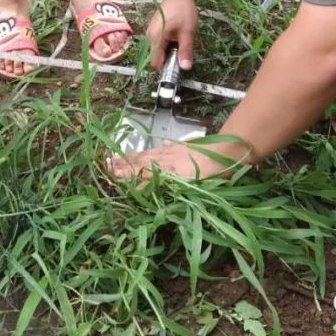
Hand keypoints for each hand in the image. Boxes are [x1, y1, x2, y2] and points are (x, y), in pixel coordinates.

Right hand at [108, 140, 248, 180]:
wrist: (230, 151)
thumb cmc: (211, 173)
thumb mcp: (185, 185)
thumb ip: (161, 185)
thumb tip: (137, 190)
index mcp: (164, 169)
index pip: (138, 172)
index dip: (124, 174)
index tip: (107, 173)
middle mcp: (166, 159)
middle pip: (140, 161)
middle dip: (123, 164)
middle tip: (106, 164)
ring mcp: (176, 152)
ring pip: (150, 153)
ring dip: (135, 156)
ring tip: (122, 156)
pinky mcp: (187, 148)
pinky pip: (167, 148)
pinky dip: (160, 148)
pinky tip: (160, 146)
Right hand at [146, 0, 198, 69]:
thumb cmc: (183, 11)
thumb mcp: (188, 32)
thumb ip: (185, 51)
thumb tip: (186, 68)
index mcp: (155, 38)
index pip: (155, 63)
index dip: (166, 68)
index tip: (178, 66)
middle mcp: (149, 36)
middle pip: (156, 56)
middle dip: (169, 58)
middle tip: (183, 51)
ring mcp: (151, 32)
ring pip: (159, 49)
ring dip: (170, 50)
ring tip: (181, 41)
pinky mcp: (154, 28)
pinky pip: (159, 42)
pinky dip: (168, 43)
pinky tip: (178, 35)